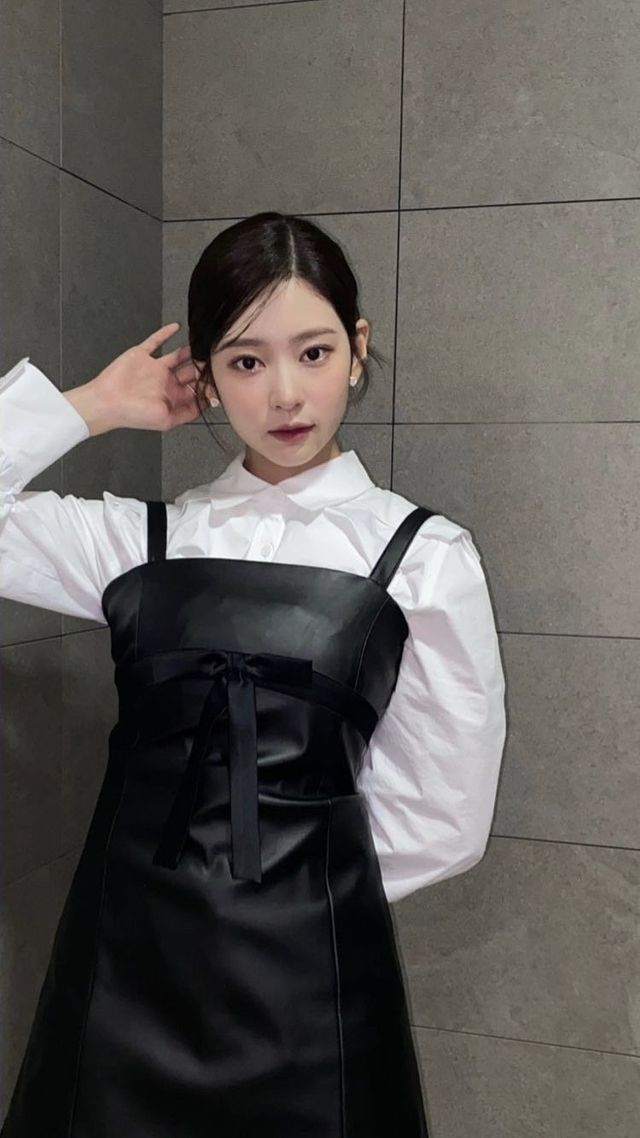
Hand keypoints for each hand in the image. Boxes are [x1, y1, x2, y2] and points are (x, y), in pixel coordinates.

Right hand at [78, 322, 214, 433]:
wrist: (107, 402)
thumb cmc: (133, 414)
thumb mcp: (166, 421)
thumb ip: (186, 413)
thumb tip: (206, 405)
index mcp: (172, 398)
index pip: (195, 390)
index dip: (207, 386)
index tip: (220, 381)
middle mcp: (165, 382)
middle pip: (190, 372)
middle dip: (203, 368)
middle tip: (216, 359)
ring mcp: (154, 368)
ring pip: (177, 356)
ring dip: (190, 351)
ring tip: (203, 345)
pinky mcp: (142, 355)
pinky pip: (155, 341)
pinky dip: (165, 333)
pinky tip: (176, 327)